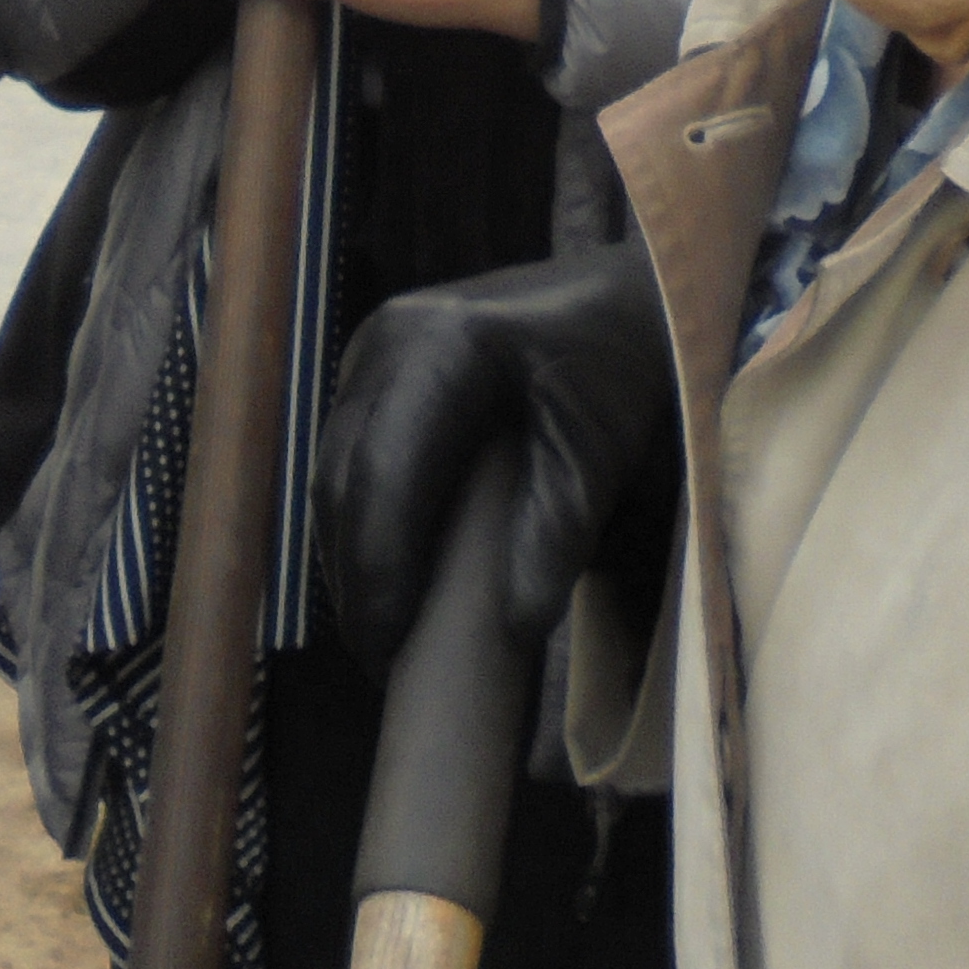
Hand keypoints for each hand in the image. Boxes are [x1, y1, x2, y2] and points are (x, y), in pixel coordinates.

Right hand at [315, 239, 681, 674]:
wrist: (636, 304)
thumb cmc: (627, 370)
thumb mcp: (605, 449)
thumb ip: (559, 530)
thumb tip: (513, 626)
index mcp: (440, 343)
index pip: (381, 473)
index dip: (377, 569)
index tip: (390, 652)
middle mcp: (389, 338)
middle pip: (340, 477)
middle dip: (355, 577)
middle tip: (384, 663)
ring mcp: (375, 352)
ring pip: (333, 474)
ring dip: (352, 558)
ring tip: (388, 637)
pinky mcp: (379, 375)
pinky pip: (352, 461)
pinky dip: (367, 526)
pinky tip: (394, 581)